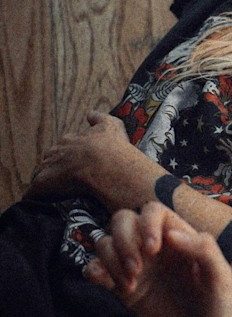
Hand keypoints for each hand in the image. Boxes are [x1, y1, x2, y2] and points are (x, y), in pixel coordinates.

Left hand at [26, 111, 163, 207]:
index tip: (79, 161)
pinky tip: (44, 202)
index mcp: (71, 140)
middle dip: (58, 167)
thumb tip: (91, 114)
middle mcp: (57, 152)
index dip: (72, 155)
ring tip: (59, 192)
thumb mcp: (111, 125)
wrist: (107, 166)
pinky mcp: (43, 184)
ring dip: (48, 182)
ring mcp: (48, 168)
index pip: (65, 146)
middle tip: (71, 177)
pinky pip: (34, 193)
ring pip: (41, 175)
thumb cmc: (112, 147)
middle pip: (51, 160)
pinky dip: (38, 197)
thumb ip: (99, 118)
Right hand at [85, 203, 231, 316]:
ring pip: (106, 241)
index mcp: (180, 237)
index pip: (153, 210)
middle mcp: (156, 247)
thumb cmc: (219, 307)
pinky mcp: (123, 288)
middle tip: (137, 270)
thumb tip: (171, 234)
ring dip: (111, 259)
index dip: (147, 224)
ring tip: (130, 285)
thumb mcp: (221, 277)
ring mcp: (138, 266)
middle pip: (123, 219)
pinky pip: (96, 268)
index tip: (154, 251)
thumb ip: (204, 250)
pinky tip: (110, 286)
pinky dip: (94, 271)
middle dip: (124, 240)